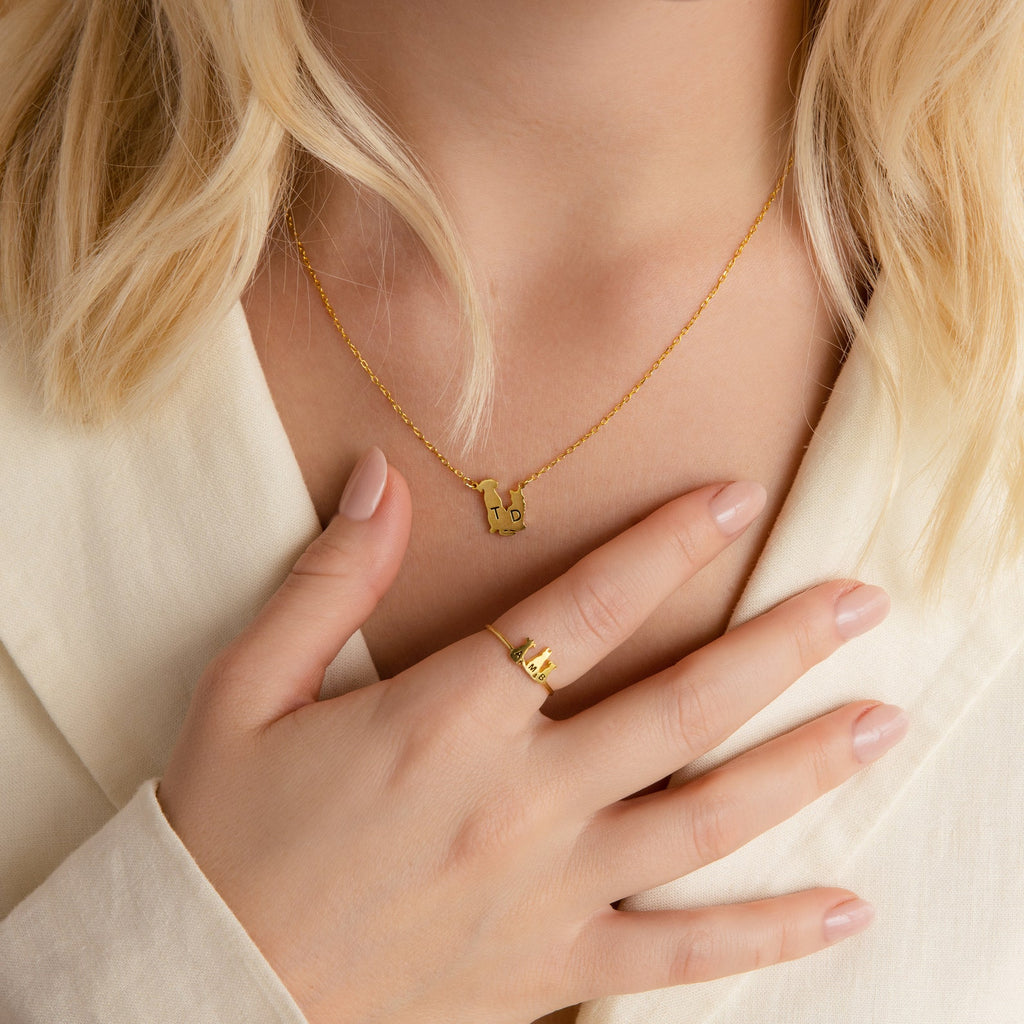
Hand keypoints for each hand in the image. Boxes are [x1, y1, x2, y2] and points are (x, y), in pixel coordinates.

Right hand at [158, 448, 901, 1023]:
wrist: (207, 992)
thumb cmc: (226, 833)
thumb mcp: (248, 691)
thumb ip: (328, 580)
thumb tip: (377, 478)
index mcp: (445, 721)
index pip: (583, 609)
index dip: (666, 544)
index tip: (736, 499)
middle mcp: (517, 801)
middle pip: (680, 706)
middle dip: (782, 645)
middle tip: (864, 601)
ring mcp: (547, 893)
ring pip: (706, 819)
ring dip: (804, 766)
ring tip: (882, 722)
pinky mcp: (550, 972)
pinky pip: (679, 956)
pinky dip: (765, 937)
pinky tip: (840, 910)